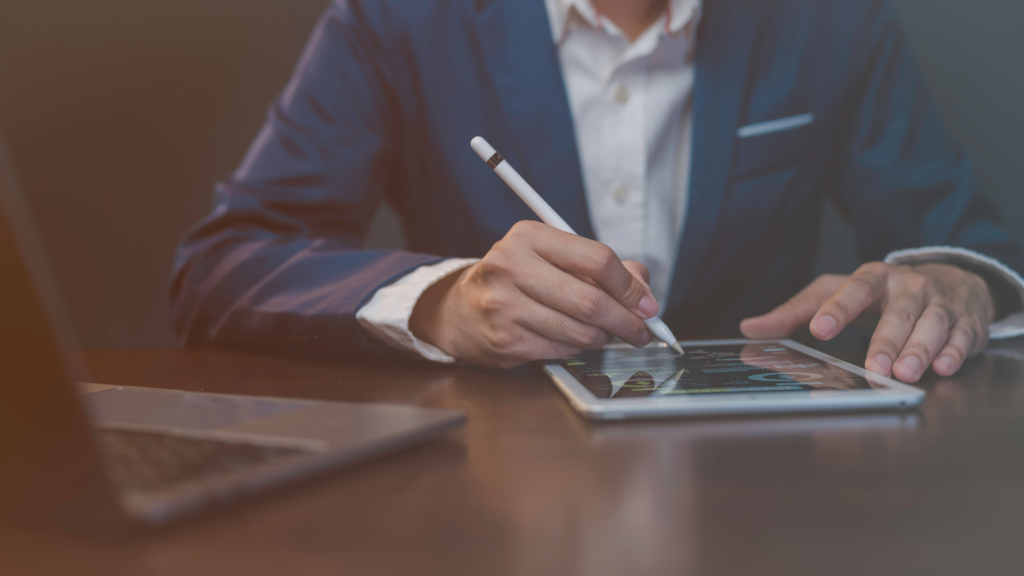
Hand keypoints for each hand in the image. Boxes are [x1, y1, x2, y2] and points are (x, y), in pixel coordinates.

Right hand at [409, 221, 657, 367]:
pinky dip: (575, 349)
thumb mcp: (553, 258)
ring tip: (602, 334)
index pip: (597, 259)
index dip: (630, 286)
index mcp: (529, 237)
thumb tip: (645, 295)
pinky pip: (562, 351)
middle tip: (642, 332)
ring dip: (602, 338)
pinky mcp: (504, 340)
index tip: (647, 305)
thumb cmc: (517, 281)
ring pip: (580, 332)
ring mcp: (504, 305)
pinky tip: (568, 339)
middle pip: (591, 300)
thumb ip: (602, 268)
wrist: (460, 310)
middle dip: (627, 322)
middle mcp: (511, 266)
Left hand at [739, 262, 994, 382]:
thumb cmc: (881, 293)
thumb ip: (796, 311)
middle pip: (898, 312)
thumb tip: (750, 327)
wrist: (949, 279)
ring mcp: (941, 304)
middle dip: (886, 340)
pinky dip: (953, 353)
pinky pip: (962, 337)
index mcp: (873, 277)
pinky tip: (943, 367)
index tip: (820, 329)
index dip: (838, 307)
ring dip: (920, 350)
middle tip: (873, 366)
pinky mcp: (966, 322)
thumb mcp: (836, 293)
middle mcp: (910, 287)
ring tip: (905, 373)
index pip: (854, 288)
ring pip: (932, 325)